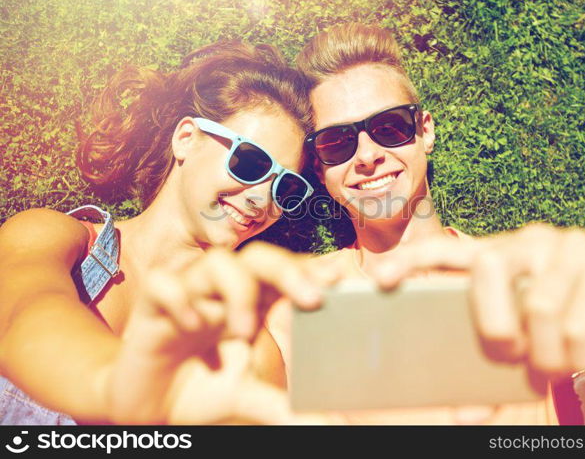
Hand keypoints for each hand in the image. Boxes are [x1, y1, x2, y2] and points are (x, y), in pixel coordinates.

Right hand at [104, 242, 340, 423]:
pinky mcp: (151, 307)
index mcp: (251, 304)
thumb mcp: (246, 397)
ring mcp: (189, 294)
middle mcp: (223, 292)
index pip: (285, 273)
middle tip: (311, 298)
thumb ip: (283, 405)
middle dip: (287, 270)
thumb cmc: (201, 389)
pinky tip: (191, 324)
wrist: (146, 407)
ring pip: (217, 262)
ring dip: (237, 290)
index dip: (311, 269)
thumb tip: (330, 426)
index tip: (340, 276)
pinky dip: (179, 298)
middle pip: (259, 257)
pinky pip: (163, 283)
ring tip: (244, 331)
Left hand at [375, 223, 584, 377]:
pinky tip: (580, 369)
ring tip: (549, 376)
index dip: (410, 261)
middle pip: (488, 266)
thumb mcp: (525, 330)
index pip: (445, 249)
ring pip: (540, 304)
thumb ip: (494, 353)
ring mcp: (569, 249)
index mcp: (496, 255)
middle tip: (506, 357)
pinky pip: (580, 322)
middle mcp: (527, 242)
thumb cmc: (562, 318)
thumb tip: (464, 413)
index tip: (379, 281)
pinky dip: (576, 360)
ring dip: (543, 357)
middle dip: (492, 325)